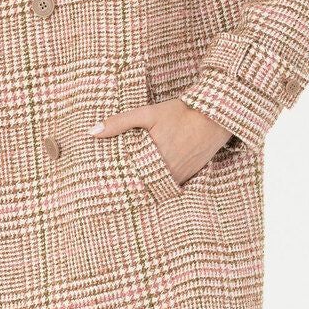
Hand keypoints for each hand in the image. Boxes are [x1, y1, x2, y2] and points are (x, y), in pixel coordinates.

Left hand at [87, 98, 231, 184]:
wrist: (215, 117)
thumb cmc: (181, 113)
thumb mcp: (149, 113)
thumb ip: (120, 122)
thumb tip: (92, 132)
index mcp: (154, 159)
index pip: (129, 181)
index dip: (116, 187)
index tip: (103, 190)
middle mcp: (167, 172)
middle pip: (142, 188)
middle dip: (128, 190)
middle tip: (110, 195)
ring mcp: (180, 176)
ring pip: (157, 189)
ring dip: (145, 188)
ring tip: (127, 191)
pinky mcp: (190, 175)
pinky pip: (171, 185)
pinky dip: (161, 185)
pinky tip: (151, 182)